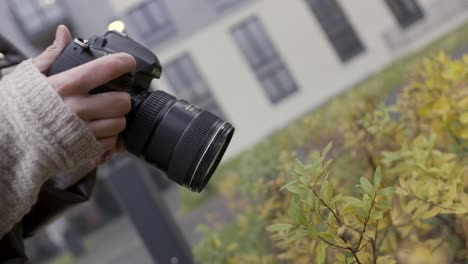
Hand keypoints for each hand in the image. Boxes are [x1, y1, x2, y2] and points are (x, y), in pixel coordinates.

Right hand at [32, 25, 134, 166]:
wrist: (7, 142)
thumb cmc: (18, 106)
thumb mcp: (31, 75)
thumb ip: (52, 55)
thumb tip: (64, 33)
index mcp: (65, 85)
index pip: (106, 69)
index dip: (123, 63)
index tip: (127, 62)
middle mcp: (77, 108)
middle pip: (122, 101)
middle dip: (122, 97)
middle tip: (114, 96)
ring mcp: (83, 131)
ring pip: (120, 123)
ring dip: (116, 118)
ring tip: (104, 115)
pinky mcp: (85, 149)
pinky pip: (111, 142)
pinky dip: (109, 137)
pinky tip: (98, 130)